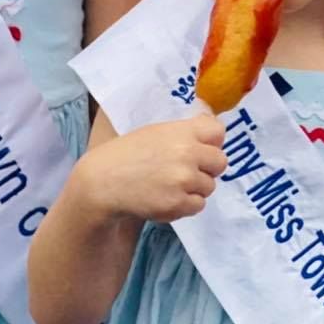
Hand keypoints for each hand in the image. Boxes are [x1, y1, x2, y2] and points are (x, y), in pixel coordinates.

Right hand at [82, 115, 227, 223]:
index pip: (219, 133)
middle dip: (207, 168)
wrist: (103, 182)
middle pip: (220, 162)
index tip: (201, 148)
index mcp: (182, 132)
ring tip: (170, 185)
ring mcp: (184, 180)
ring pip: (209, 186)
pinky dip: (185, 204)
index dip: (212, 142)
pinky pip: (198, 205)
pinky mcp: (177, 204)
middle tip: (186, 170)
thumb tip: (212, 117)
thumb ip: (186, 130)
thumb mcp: (157, 131)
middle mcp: (187, 154)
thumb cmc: (128, 153)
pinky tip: (166, 197)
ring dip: (194, 188)